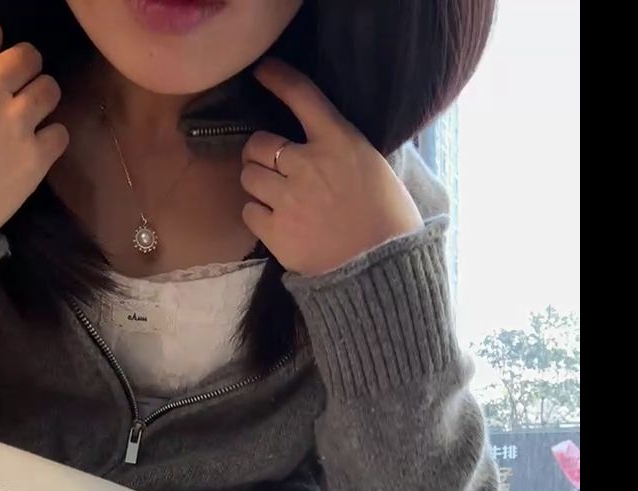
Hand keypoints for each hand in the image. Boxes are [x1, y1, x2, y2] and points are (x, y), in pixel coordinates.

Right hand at [0, 16, 68, 254]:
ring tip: (28, 121)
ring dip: (42, 102)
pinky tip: (34, 152)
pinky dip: (51, 141)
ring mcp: (14, 121)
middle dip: (23, 72)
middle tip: (15, 94)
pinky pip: (61, 134)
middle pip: (28, 56)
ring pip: (50, 89)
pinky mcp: (35, 158)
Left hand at [241, 59, 422, 276]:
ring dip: (256, 183)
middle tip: (269, 166)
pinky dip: (257, 214)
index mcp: (340, 142)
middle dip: (260, 153)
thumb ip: (343, 151)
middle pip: (260, 144)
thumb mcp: (376, 170)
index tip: (263, 72)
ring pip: (249, 177)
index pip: (302, 97)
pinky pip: (249, 211)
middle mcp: (308, 164)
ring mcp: (288, 198)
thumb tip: (321, 144)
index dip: (279, 79)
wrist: (379, 272)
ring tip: (273, 196)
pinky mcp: (275, 231)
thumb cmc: (389, 222)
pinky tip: (275, 221)